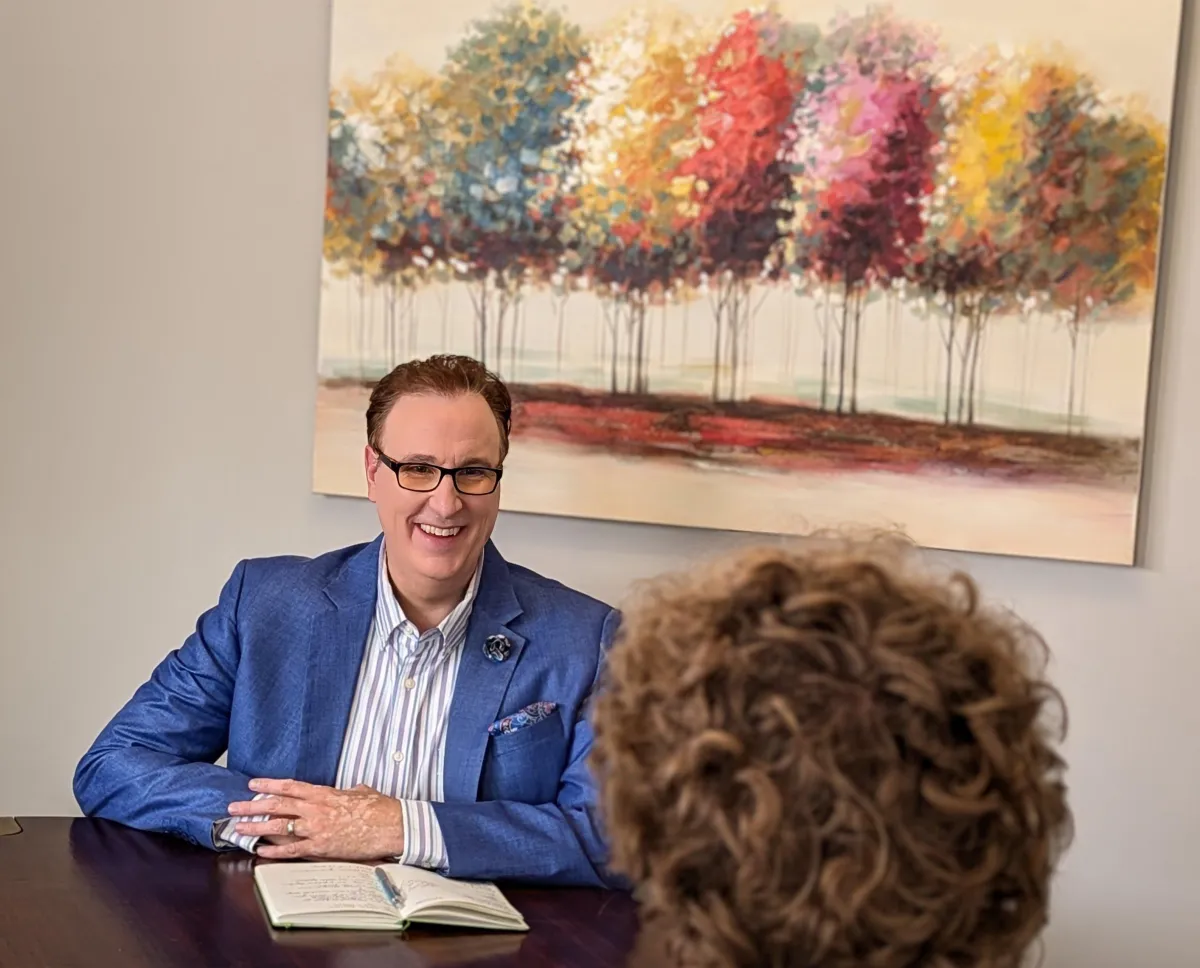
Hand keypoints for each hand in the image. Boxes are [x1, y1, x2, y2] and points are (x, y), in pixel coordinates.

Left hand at [227, 778, 404, 860]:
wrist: (392, 826)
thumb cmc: (380, 808)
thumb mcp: (362, 792)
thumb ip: (350, 791)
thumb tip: (350, 790)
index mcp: (325, 793)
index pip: (290, 786)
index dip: (269, 784)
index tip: (252, 784)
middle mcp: (316, 809)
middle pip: (277, 805)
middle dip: (252, 806)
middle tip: (233, 807)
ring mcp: (317, 828)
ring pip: (279, 826)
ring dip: (256, 827)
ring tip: (239, 828)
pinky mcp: (321, 847)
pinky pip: (292, 850)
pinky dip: (274, 852)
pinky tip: (261, 851)